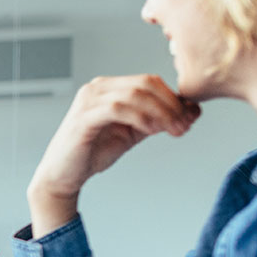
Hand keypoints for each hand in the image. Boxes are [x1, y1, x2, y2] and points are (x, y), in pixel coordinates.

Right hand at [29, 75, 200, 236]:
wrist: (64, 175)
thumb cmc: (93, 152)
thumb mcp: (133, 133)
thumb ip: (157, 120)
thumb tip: (192, 110)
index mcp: (109, 88)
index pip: (149, 81)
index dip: (174, 97)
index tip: (190, 118)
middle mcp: (97, 88)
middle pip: (145, 83)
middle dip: (171, 104)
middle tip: (185, 125)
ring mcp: (88, 101)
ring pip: (134, 94)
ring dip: (161, 112)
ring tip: (173, 130)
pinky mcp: (83, 117)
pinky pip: (117, 109)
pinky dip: (140, 118)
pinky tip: (150, 130)